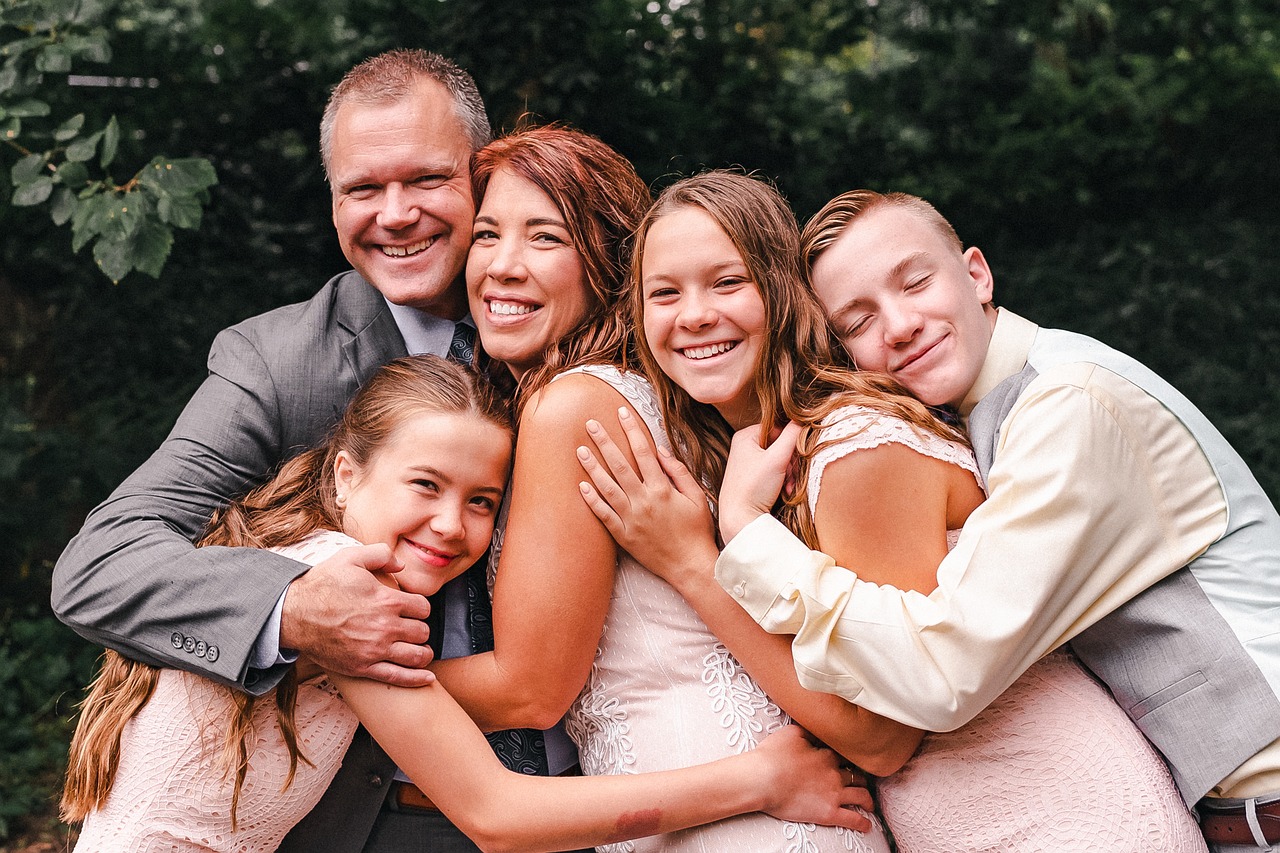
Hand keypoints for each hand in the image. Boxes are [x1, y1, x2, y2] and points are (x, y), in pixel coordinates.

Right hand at [280, 543, 435, 686]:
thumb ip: (381, 555)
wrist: (293, 614)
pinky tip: (427, 677)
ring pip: (417, 655)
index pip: (423, 608)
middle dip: (420, 629)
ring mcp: (375, 649)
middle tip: (412, 628)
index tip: (412, 609)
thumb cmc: (322, 584)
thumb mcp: (351, 557)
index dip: (420, 607)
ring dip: (422, 652)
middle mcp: (385, 627)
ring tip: (420, 649)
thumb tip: (401, 565)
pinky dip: (417, 678)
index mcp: (386, 600)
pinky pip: (398, 677)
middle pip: (423, 632)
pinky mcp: (363, 667)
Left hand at [576, 407, 718, 586]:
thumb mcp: (696, 497)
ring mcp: (631, 519)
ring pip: (607, 487)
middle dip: (604, 441)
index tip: (621, 413)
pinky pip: (604, 515)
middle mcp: (644, 501)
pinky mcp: (624, 535)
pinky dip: (592, 500)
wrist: (690, 565)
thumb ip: (678, 472)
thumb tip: (660, 450)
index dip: (632, 430)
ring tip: (580, 450)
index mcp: (662, 489)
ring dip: (592, 467)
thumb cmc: (697, 530)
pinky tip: (581, 486)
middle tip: (590, 424)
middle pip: (619, 465)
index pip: (643, 452)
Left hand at [718, 422, 801, 543]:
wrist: (739, 520)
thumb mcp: (777, 459)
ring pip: (779, 461)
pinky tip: (784, 492)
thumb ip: (793, 435)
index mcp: (746, 436)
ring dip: (789, 474)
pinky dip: (782, 482)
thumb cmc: (753, 488)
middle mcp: (744, 447)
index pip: (779, 428)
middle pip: (780, 446)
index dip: (791, 442)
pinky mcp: (751, 479)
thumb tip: (804, 418)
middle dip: (791, 463)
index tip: (794, 458)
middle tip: (791, 476)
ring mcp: (747, 463)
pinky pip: (773, 473)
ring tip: (788, 487)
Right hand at [754, 725, 874, 831]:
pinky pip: (852, 819)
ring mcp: (834, 794)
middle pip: (857, 775)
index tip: (848, 761)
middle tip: (861, 781)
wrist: (762, 779)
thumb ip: (809, 730)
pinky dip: (863, 823)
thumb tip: (817, 728)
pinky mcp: (828, 813)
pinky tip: (867, 825)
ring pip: (861, 795)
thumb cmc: (772, 755)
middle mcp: (835, 774)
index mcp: (826, 755)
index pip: (845, 756)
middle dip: (861, 777)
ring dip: (867, 799)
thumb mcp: (791, 733)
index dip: (848, 758)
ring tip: (868, 803)